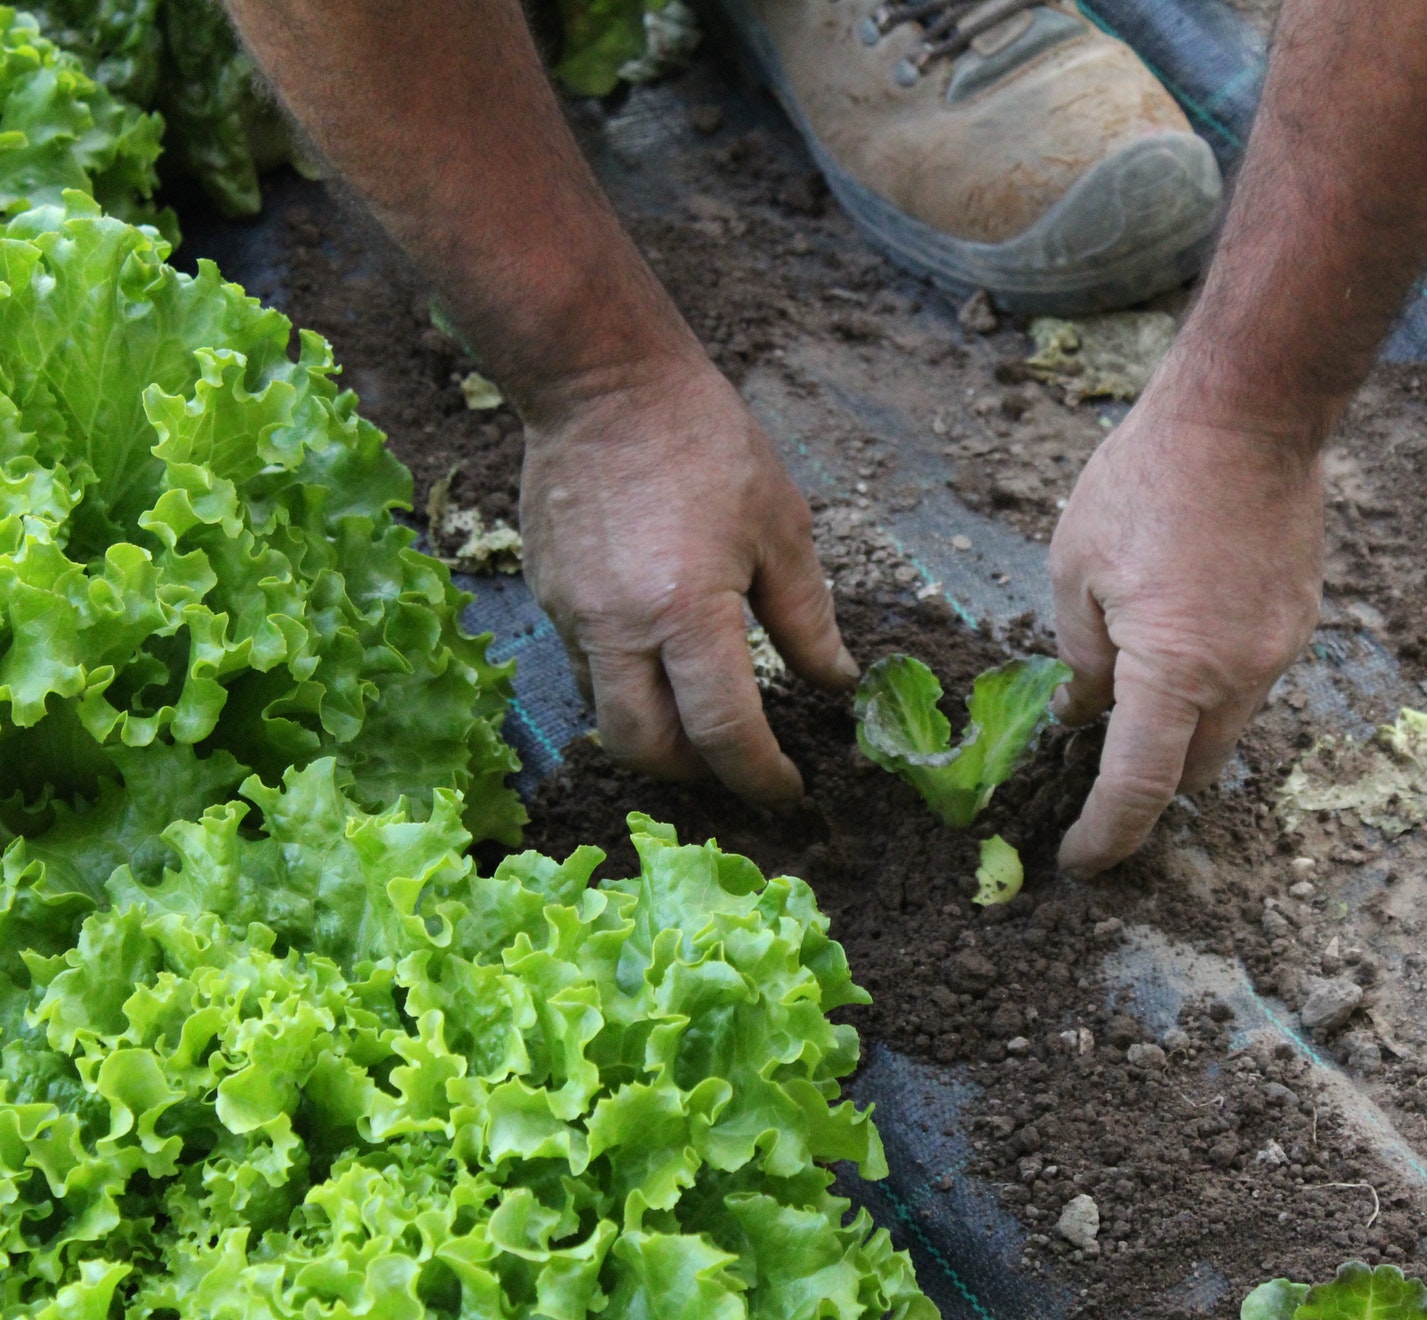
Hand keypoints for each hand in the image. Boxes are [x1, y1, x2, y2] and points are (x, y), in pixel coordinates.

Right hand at [518, 357, 856, 804]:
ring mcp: (569, 614)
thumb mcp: (780, 529)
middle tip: (741, 768)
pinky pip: (585, 668)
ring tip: (706, 721)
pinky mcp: (546, 594)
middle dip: (696, 775)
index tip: (790, 790)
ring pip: (607, 714)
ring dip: (657, 734)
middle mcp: (616, 628)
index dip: (761, 776)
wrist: (601, 380)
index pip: (723, 734)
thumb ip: (807, 620)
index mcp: (686, 614)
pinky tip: (664, 660)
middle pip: (645, 748)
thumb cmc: (704, 442)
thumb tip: (836, 683)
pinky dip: (627, 686)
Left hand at [1049, 382, 1328, 873]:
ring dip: (1180, 725)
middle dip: (1146, 784)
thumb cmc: (1145, 480)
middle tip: (1095, 761)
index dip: (1107, 835)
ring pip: (1225, 727)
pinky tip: (1176, 631)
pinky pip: (1249, 680)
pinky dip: (1209, 682)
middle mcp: (1240, 676)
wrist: (1248, 413)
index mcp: (1175, 670)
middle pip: (1193, 772)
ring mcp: (1280, 651)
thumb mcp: (1076, 569)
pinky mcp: (1299, 621)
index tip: (1080, 861)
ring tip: (1131, 674)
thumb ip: (1080, 658)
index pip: (1140, 788)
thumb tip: (1084, 715)